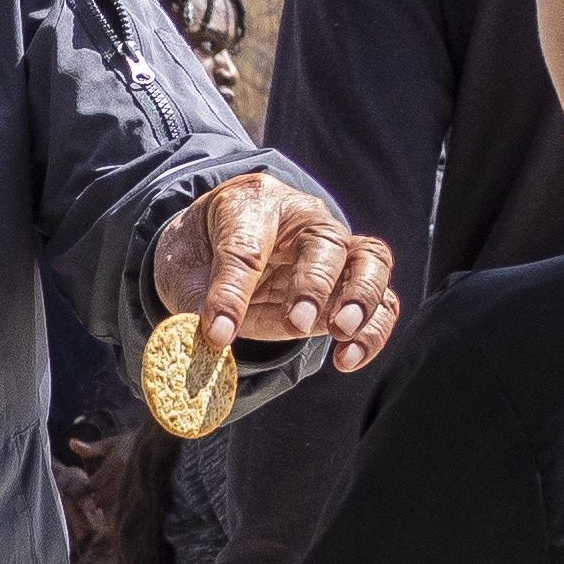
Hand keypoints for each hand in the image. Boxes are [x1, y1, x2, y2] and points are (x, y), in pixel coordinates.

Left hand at [152, 173, 397, 376]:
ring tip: (339, 334)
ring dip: (361, 298)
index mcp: (253, 203)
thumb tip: (214, 340)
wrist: (214, 248)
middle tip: (297, 323)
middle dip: (314, 283)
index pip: (247, 245)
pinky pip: (381, 301)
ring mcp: (333, 250)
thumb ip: (198, 300)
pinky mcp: (349, 286)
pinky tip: (347, 360)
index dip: (232, 291)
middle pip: (325, 239)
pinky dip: (373, 331)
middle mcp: (303, 219)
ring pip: (371, 259)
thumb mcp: (182, 267)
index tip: (217, 334)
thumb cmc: (201, 251)